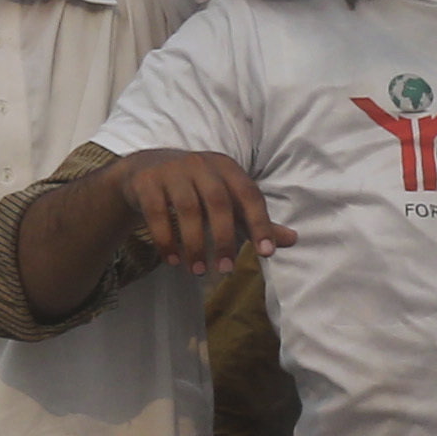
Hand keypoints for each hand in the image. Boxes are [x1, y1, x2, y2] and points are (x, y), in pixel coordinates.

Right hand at [102, 147, 294, 273]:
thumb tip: (292, 240)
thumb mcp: (227, 199)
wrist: (144, 170)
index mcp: (227, 168)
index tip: (266, 253)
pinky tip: (172, 260)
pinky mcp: (147, 181)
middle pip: (219, 203)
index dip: (260, 224)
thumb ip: (255, 219)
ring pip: (187, 209)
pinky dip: (166, 239)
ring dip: (194, 244)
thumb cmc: (196, 188)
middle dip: (225, 239)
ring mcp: (172, 170)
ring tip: (197, 271)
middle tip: (226, 270)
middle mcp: (201, 164)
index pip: (249, 195)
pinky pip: (158, 213)